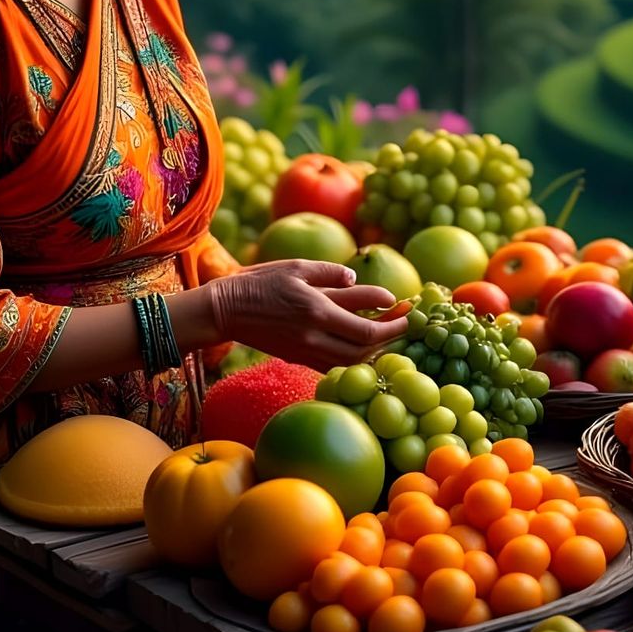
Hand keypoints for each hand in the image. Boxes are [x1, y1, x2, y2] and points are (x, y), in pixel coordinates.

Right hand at [209, 259, 409, 370]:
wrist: (226, 309)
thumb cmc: (261, 281)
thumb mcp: (298, 267)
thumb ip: (331, 274)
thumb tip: (357, 280)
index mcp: (317, 311)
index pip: (366, 328)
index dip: (391, 323)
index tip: (406, 309)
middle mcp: (314, 337)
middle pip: (364, 350)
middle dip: (389, 337)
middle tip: (405, 322)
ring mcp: (305, 351)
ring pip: (350, 361)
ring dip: (373, 349)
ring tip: (388, 331)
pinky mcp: (297, 358)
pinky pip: (333, 364)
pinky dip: (353, 356)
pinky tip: (362, 343)